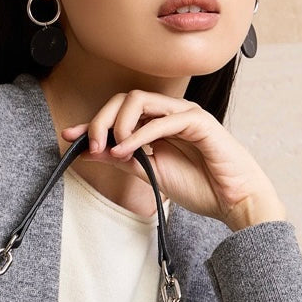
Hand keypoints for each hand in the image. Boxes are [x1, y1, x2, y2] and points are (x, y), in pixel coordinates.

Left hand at [61, 90, 286, 231]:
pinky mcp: (200, 122)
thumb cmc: (200, 187)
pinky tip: (126, 152)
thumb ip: (122, 160)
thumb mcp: (150, 175)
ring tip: (112, 151)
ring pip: (140, 101)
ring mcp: (185, 115)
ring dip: (118, 124)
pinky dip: (140, 135)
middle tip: (91, 146)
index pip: (118, 112)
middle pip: (125, 99)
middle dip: (101, 120)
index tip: (68, 137)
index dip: (91, 122)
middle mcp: (169, 114)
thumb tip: (88, 151)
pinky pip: (163, 121)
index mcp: (158, 125)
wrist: (234, 201)